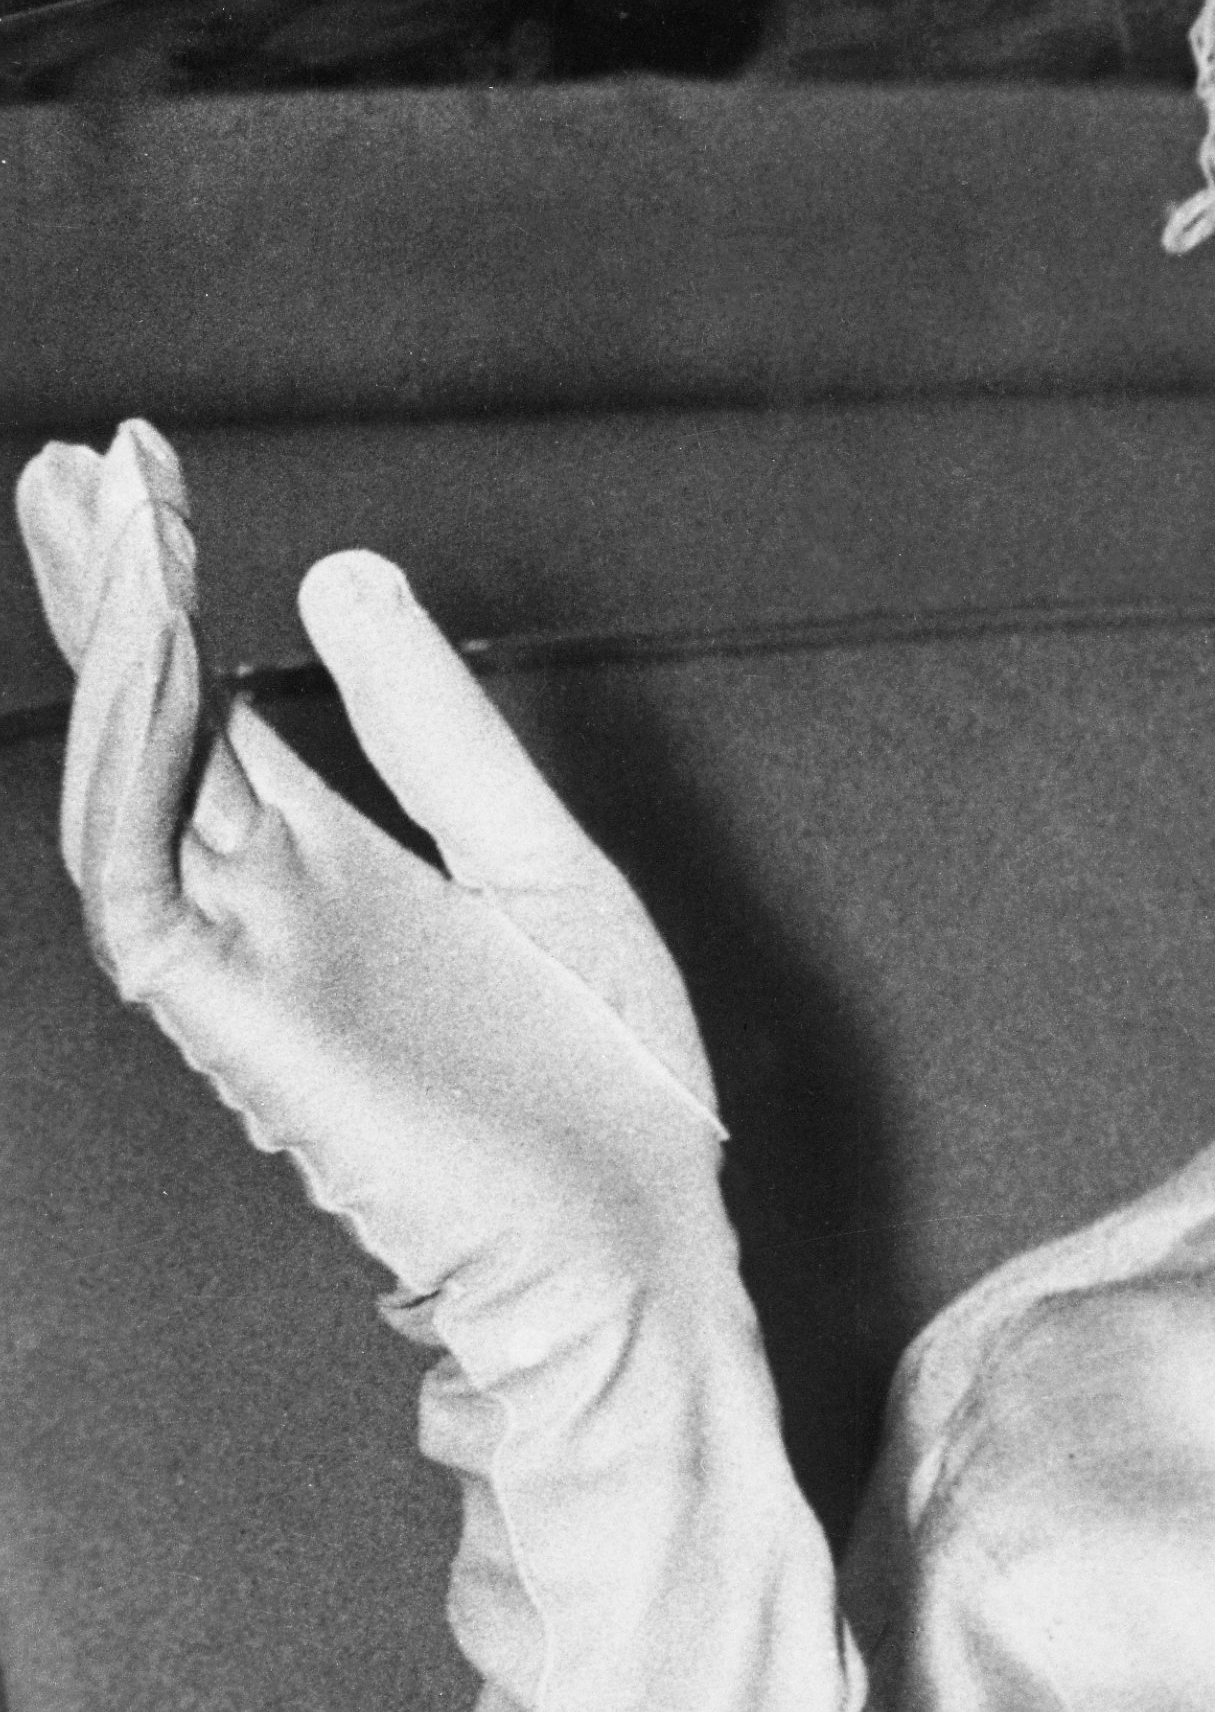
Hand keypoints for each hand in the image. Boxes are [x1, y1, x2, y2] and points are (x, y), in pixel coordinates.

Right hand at [16, 420, 726, 1300]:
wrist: (641, 1248)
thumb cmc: (600, 1086)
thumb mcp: (536, 855)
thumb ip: (436, 729)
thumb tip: (339, 577)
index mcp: (333, 873)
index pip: (212, 711)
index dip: (169, 596)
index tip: (140, 472)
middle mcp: (269, 912)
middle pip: (148, 734)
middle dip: (105, 600)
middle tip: (76, 463)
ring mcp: (252, 969)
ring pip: (130, 793)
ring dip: (114, 656)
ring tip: (105, 522)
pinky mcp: (250, 1031)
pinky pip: (143, 890)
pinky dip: (136, 775)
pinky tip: (150, 665)